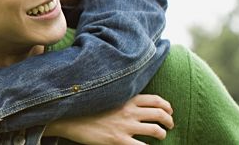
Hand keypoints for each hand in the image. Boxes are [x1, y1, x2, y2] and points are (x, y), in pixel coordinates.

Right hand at [45, 94, 173, 144]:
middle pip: (160, 114)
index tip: (169, 111)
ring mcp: (125, 126)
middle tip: (169, 126)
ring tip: (161, 136)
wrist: (68, 118)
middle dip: (169, 121)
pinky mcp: (119, 140)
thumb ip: (121, 99)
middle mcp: (129, 111)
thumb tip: (132, 103)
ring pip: (156, 130)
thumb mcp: (106, 98)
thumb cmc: (85, 108)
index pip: (156, 100)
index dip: (167, 106)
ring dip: (162, 134)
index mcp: (126, 99)